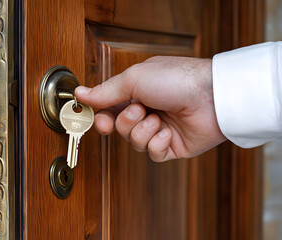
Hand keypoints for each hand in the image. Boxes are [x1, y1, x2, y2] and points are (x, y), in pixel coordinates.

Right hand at [75, 56, 225, 161]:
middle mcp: (146, 111)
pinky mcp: (171, 146)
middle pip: (119, 128)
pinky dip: (158, 143)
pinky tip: (170, 132)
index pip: (108, 109)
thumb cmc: (176, 80)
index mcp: (136, 92)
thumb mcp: (134, 78)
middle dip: (126, 122)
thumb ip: (106, 91)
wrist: (212, 96)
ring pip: (134, 142)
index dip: (101, 118)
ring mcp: (159, 129)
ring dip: (144, 131)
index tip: (97, 121)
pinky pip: (153, 154)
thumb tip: (80, 93)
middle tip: (138, 110)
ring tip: (158, 119)